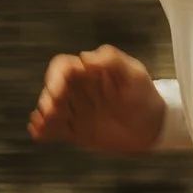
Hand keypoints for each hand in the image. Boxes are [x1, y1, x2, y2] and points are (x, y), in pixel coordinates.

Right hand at [29, 45, 169, 155]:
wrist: (154, 127)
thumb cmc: (145, 96)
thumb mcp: (134, 74)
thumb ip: (113, 61)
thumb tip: (86, 59)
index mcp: (88, 72)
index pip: (63, 67)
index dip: (56, 76)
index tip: (58, 90)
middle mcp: (78, 90)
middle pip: (52, 88)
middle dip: (47, 97)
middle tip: (50, 111)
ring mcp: (75, 110)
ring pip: (51, 109)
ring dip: (43, 114)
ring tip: (42, 122)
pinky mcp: (76, 130)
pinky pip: (56, 129)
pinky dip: (44, 130)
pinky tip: (38, 133)